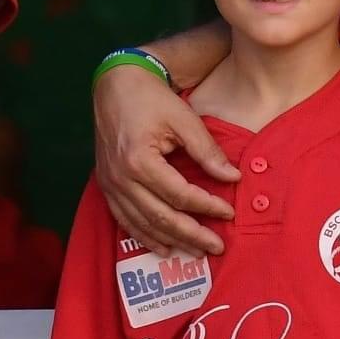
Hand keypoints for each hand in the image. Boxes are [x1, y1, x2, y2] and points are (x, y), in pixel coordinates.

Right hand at [93, 64, 238, 255]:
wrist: (115, 86)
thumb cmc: (152, 99)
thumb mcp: (185, 120)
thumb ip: (207, 151)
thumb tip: (233, 178)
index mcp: (140, 162)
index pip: (181, 195)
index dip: (207, 207)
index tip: (230, 213)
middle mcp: (121, 179)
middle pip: (161, 217)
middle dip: (192, 235)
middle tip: (217, 248)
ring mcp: (110, 186)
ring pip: (143, 224)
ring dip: (171, 241)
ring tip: (196, 252)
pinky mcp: (107, 186)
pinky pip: (125, 220)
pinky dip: (145, 236)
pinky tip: (163, 247)